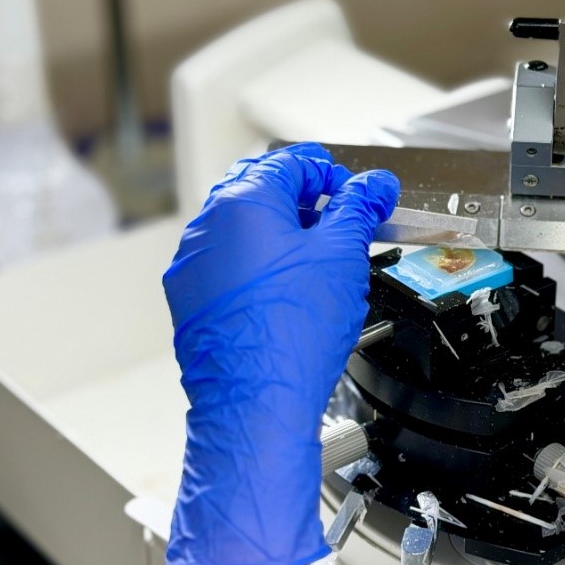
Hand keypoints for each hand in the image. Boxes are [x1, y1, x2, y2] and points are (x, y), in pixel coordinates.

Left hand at [162, 143, 398, 564]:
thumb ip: (358, 209)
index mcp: (243, 202)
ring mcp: (193, 264)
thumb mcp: (344, 256)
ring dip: (280, 235)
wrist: (256, 401)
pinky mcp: (191, 300)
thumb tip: (372, 187)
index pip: (292, 162)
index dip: (333, 174)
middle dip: (305, 202)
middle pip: (261, 191)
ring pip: (241, 231)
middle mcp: (207, 227)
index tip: (359, 194)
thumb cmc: (293, 333)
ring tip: (317, 262)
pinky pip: (227, 267)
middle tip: (340, 224)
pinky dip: (257, 268)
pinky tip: (287, 293)